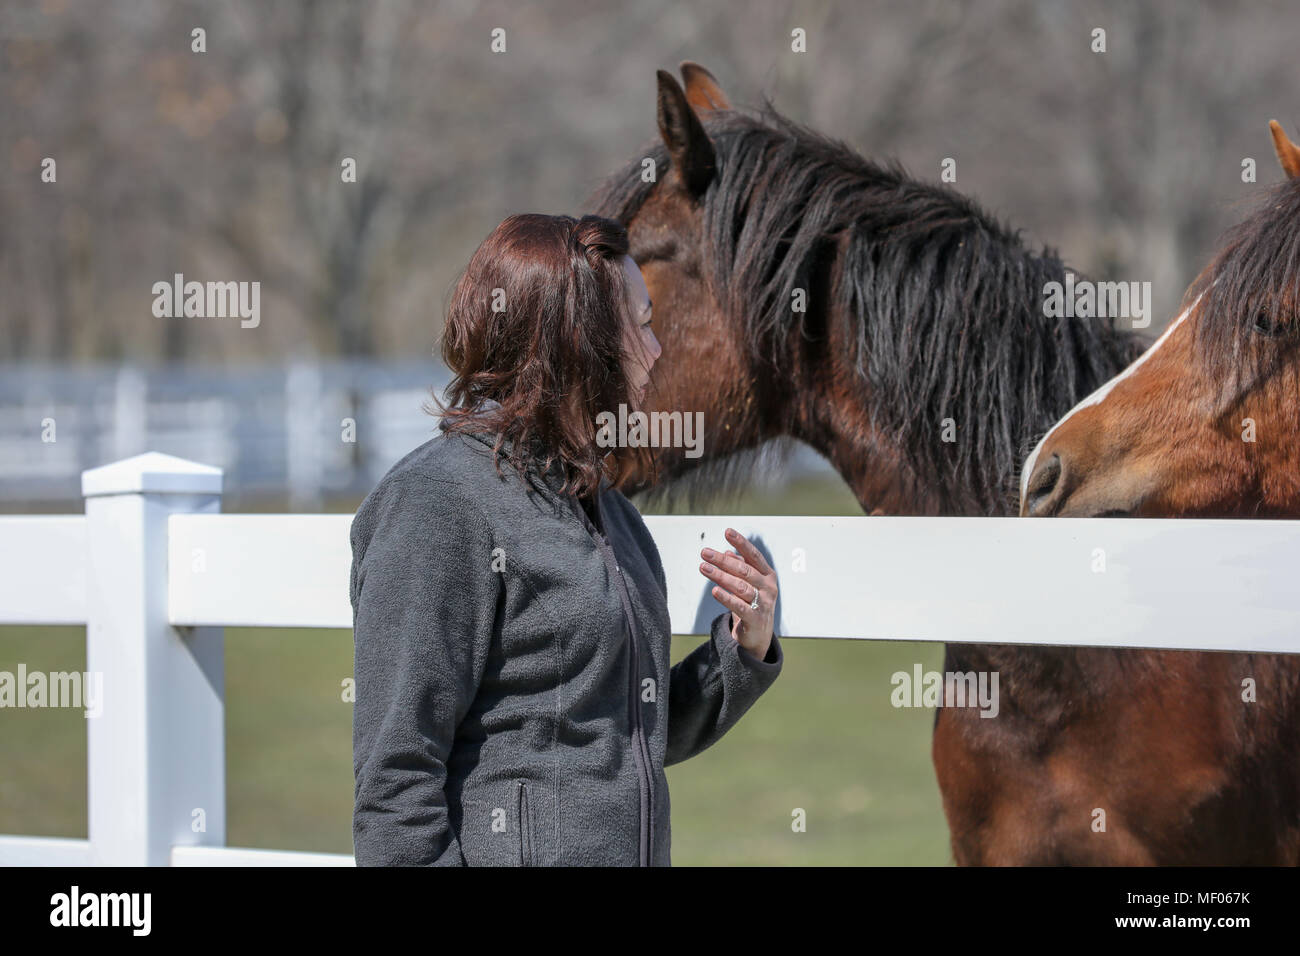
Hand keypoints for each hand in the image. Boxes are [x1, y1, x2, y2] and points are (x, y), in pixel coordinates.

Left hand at [698, 527, 776, 660]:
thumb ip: (739, 568)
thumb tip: (727, 551)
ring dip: (720, 576)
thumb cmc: (752, 604)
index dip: (741, 543)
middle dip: (723, 560)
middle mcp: (768, 587)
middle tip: (705, 552)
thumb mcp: (747, 584)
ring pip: (740, 586)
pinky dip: (726, 597)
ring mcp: (764, 603)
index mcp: (767, 575)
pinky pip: (739, 606)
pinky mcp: (756, 619)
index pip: (754, 556)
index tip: (727, 531)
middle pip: (744, 570)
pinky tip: (714, 590)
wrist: (758, 637)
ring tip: (703, 567)